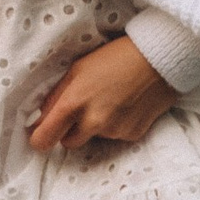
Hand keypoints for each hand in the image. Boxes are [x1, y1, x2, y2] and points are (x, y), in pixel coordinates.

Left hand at [28, 33, 174, 156]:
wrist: (160, 58)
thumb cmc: (114, 57)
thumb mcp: (77, 69)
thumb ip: (57, 96)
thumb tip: (41, 118)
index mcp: (73, 104)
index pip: (43, 139)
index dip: (40, 137)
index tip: (43, 131)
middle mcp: (93, 123)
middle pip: (68, 143)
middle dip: (69, 130)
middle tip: (81, 109)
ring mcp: (115, 131)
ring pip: (94, 138)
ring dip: (95, 125)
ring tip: (110, 99)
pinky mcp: (133, 134)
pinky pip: (115, 136)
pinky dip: (117, 124)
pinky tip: (126, 104)